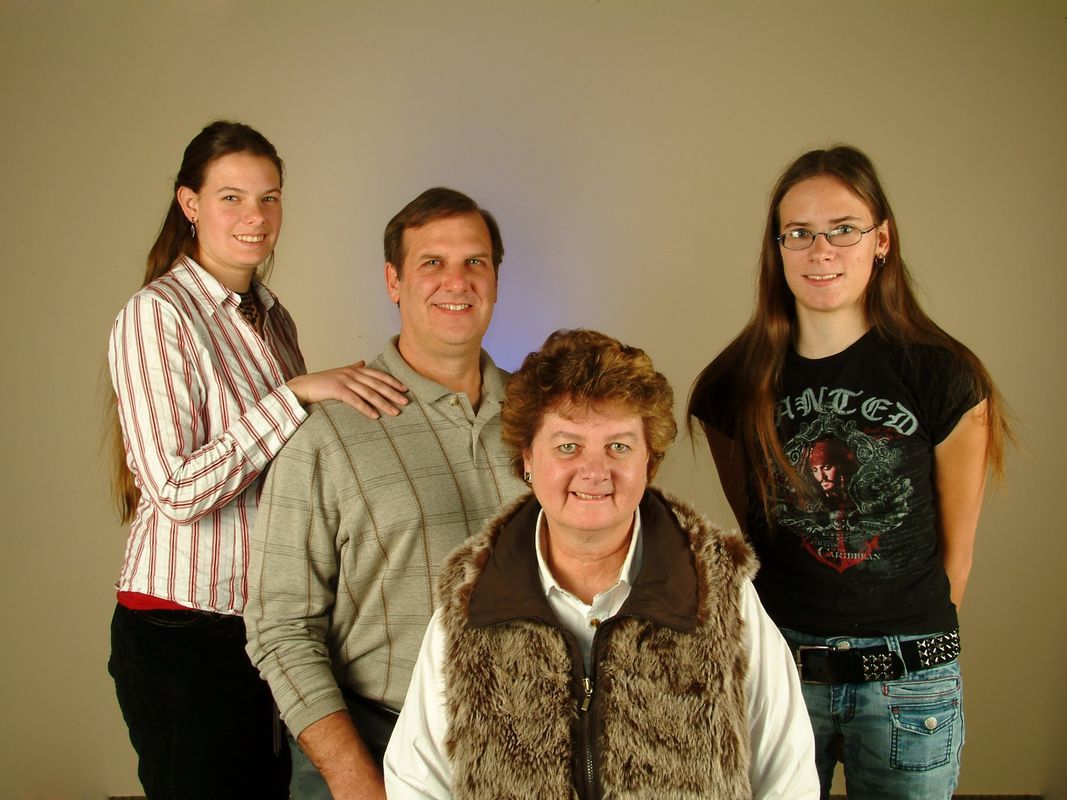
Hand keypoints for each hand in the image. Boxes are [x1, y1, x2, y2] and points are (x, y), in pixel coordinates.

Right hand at [287, 361, 407, 418]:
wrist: (304, 385)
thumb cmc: (323, 381)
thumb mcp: (340, 372)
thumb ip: (353, 367)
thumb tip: (363, 362)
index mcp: (356, 370)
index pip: (379, 375)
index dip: (393, 382)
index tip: (405, 389)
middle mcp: (353, 374)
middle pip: (377, 384)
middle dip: (393, 393)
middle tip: (406, 402)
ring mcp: (345, 381)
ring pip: (369, 393)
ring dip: (384, 403)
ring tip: (395, 412)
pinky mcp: (337, 390)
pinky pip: (355, 400)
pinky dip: (366, 408)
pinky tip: (375, 416)